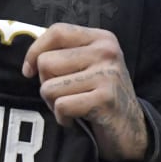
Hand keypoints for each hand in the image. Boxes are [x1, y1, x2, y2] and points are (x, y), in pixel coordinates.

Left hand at [22, 23, 147, 161]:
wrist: (132, 129)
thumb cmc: (100, 97)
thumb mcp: (89, 66)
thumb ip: (64, 55)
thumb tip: (30, 62)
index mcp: (102, 38)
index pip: (57, 32)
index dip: (34, 51)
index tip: (29, 71)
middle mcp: (107, 52)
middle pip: (46, 62)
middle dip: (47, 84)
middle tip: (66, 95)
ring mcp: (107, 75)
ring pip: (49, 87)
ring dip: (54, 104)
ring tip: (74, 107)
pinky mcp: (105, 99)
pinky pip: (61, 106)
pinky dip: (63, 118)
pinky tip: (78, 119)